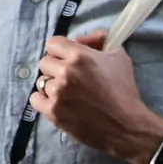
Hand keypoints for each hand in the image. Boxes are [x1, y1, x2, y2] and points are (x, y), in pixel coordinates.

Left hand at [32, 30, 162, 163]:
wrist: (127, 125)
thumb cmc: (124, 91)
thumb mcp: (119, 57)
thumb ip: (100, 40)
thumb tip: (84, 38)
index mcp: (79, 56)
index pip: (53, 43)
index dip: (60, 50)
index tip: (68, 59)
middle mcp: (65, 72)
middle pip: (45, 62)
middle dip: (56, 68)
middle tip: (70, 78)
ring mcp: (57, 93)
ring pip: (41, 81)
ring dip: (52, 85)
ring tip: (68, 93)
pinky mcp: (53, 111)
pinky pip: (35, 99)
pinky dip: (43, 100)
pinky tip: (58, 103)